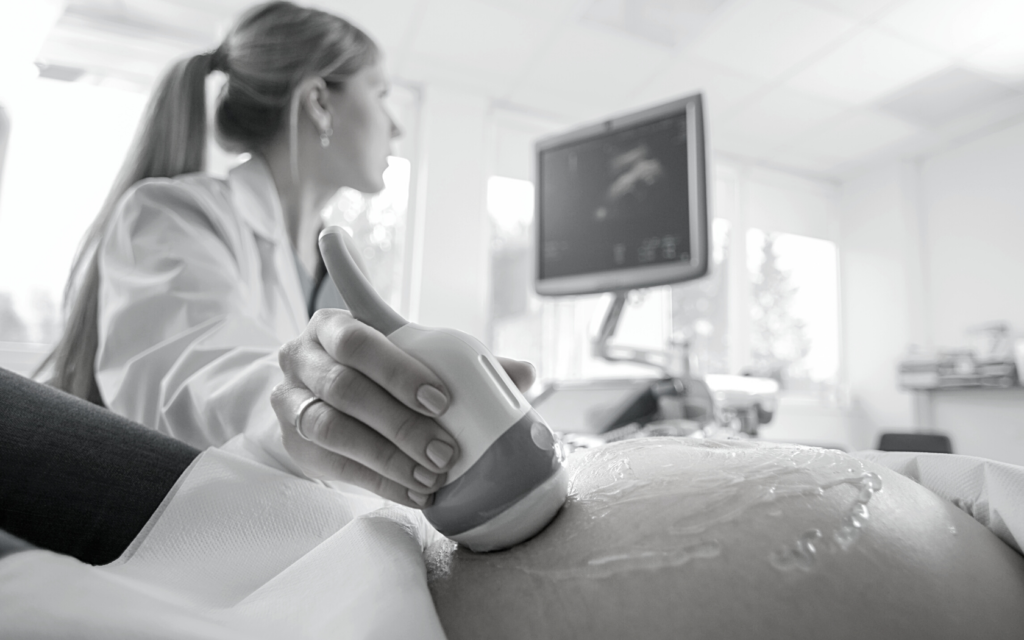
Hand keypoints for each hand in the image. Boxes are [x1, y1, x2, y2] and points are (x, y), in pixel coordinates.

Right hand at [271, 309, 536, 508]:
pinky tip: (413, 492)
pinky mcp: (292, 441)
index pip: (359, 340)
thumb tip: (524, 373)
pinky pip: (335, 465)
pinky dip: (379, 481)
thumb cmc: (376, 370)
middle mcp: (302, 356)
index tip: (442, 399)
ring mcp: (290, 399)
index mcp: (333, 325)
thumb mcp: (410, 357)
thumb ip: (464, 362)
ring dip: (388, 457)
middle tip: (445, 450)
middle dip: (400, 423)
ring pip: (332, 429)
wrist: (318, 396)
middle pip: (345, 388)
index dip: (399, 370)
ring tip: (431, 477)